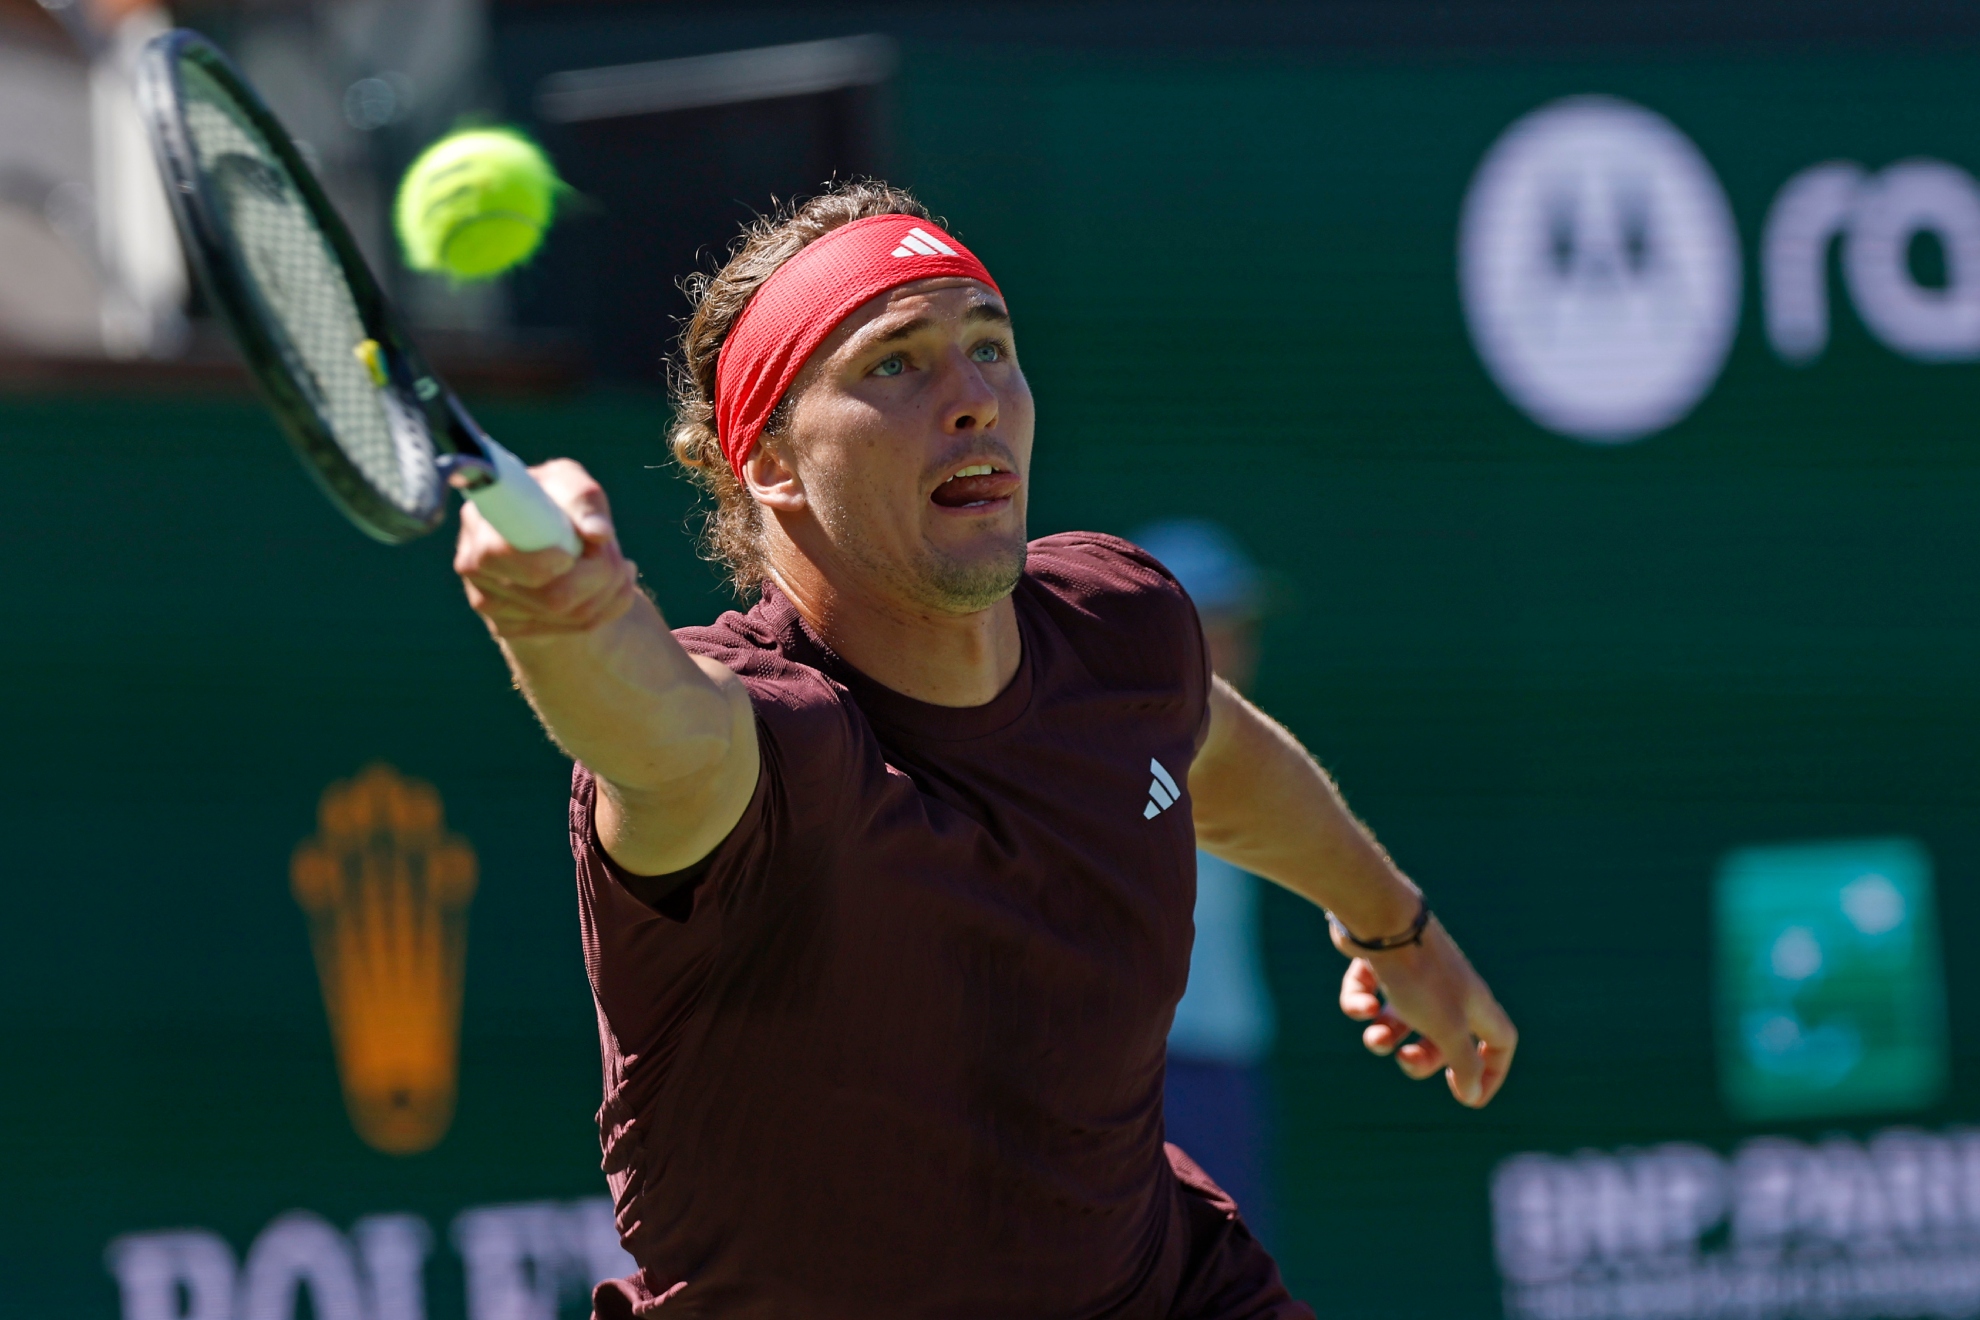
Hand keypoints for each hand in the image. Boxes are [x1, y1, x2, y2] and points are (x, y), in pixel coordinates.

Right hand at [454, 458, 639, 638]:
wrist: (546, 538)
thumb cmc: (555, 502)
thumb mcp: (571, 485)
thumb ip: (584, 500)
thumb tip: (599, 534)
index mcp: (480, 521)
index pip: (499, 554)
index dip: (545, 561)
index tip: (572, 554)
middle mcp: (474, 564)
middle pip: (553, 596)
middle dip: (601, 575)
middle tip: (611, 551)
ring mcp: (488, 602)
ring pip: (574, 615)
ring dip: (609, 589)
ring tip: (612, 563)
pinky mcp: (507, 627)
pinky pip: (576, 628)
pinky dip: (605, 607)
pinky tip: (600, 586)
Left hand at [1336, 918, 1516, 1107]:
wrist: (1381, 919)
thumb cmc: (1420, 976)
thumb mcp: (1447, 1028)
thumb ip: (1463, 1062)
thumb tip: (1472, 1094)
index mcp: (1474, 1003)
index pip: (1500, 1040)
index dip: (1492, 1071)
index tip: (1469, 1096)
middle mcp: (1447, 990)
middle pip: (1443, 1039)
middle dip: (1422, 1059)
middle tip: (1404, 1060)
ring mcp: (1412, 975)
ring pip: (1400, 1021)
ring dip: (1383, 1037)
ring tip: (1375, 1036)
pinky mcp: (1378, 963)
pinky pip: (1368, 995)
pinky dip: (1360, 1004)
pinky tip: (1360, 1004)